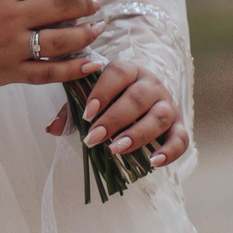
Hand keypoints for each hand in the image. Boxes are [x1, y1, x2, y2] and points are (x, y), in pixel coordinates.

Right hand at [0, 0, 104, 102]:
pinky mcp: (12, 73)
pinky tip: (91, 62)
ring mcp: (12, 48)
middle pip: (58, 6)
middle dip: (83, 4)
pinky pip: (50, 72)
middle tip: (95, 4)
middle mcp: (10, 19)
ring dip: (86, 33)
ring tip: (98, 28)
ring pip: (61, 40)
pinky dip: (73, 69)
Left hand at [46, 59, 190, 167]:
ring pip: (158, 116)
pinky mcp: (178, 125)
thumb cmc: (112, 98)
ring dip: (137, 134)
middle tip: (94, 137)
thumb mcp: (92, 99)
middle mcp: (151, 84)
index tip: (87, 113)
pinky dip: (170, 151)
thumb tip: (52, 128)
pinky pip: (180, 138)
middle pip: (137, 98)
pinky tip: (154, 162)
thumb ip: (73, 110)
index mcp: (129, 71)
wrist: (145, 98)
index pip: (118, 74)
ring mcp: (167, 104)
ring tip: (116, 149)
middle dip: (114, 119)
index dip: (103, 92)